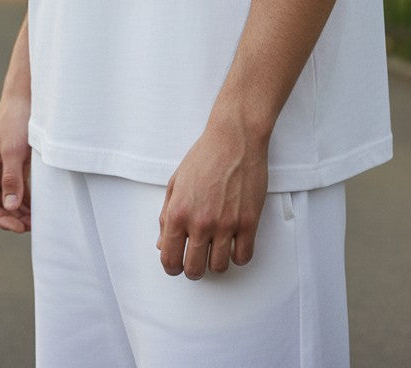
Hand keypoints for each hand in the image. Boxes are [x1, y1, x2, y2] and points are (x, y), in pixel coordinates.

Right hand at [0, 94, 31, 233]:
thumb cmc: (16, 121)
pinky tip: (38, 208)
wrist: (25, 98)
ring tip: (37, 221)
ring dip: (21, 212)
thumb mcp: (14, 151)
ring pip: (9, 200)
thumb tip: (10, 207)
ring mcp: (3, 170)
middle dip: (12, 219)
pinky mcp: (16, 166)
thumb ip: (11, 179)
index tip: (20, 227)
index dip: (1, 220)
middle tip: (33, 227)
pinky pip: (18, 190)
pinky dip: (27, 200)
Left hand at [156, 119, 267, 278]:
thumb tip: (162, 244)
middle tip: (196, 260)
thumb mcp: (175, 183)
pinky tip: (234, 244)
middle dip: (193, 269)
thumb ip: (166, 216)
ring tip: (216, 249)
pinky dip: (238, 256)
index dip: (171, 267)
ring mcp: (226, 224)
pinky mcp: (248, 222)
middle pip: (194, 270)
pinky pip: (243, 257)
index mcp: (178, 212)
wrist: (234, 139)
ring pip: (219, 267)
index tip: (176, 265)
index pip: (169, 259)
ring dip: (216, 262)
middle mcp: (200, 222)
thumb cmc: (204, 157)